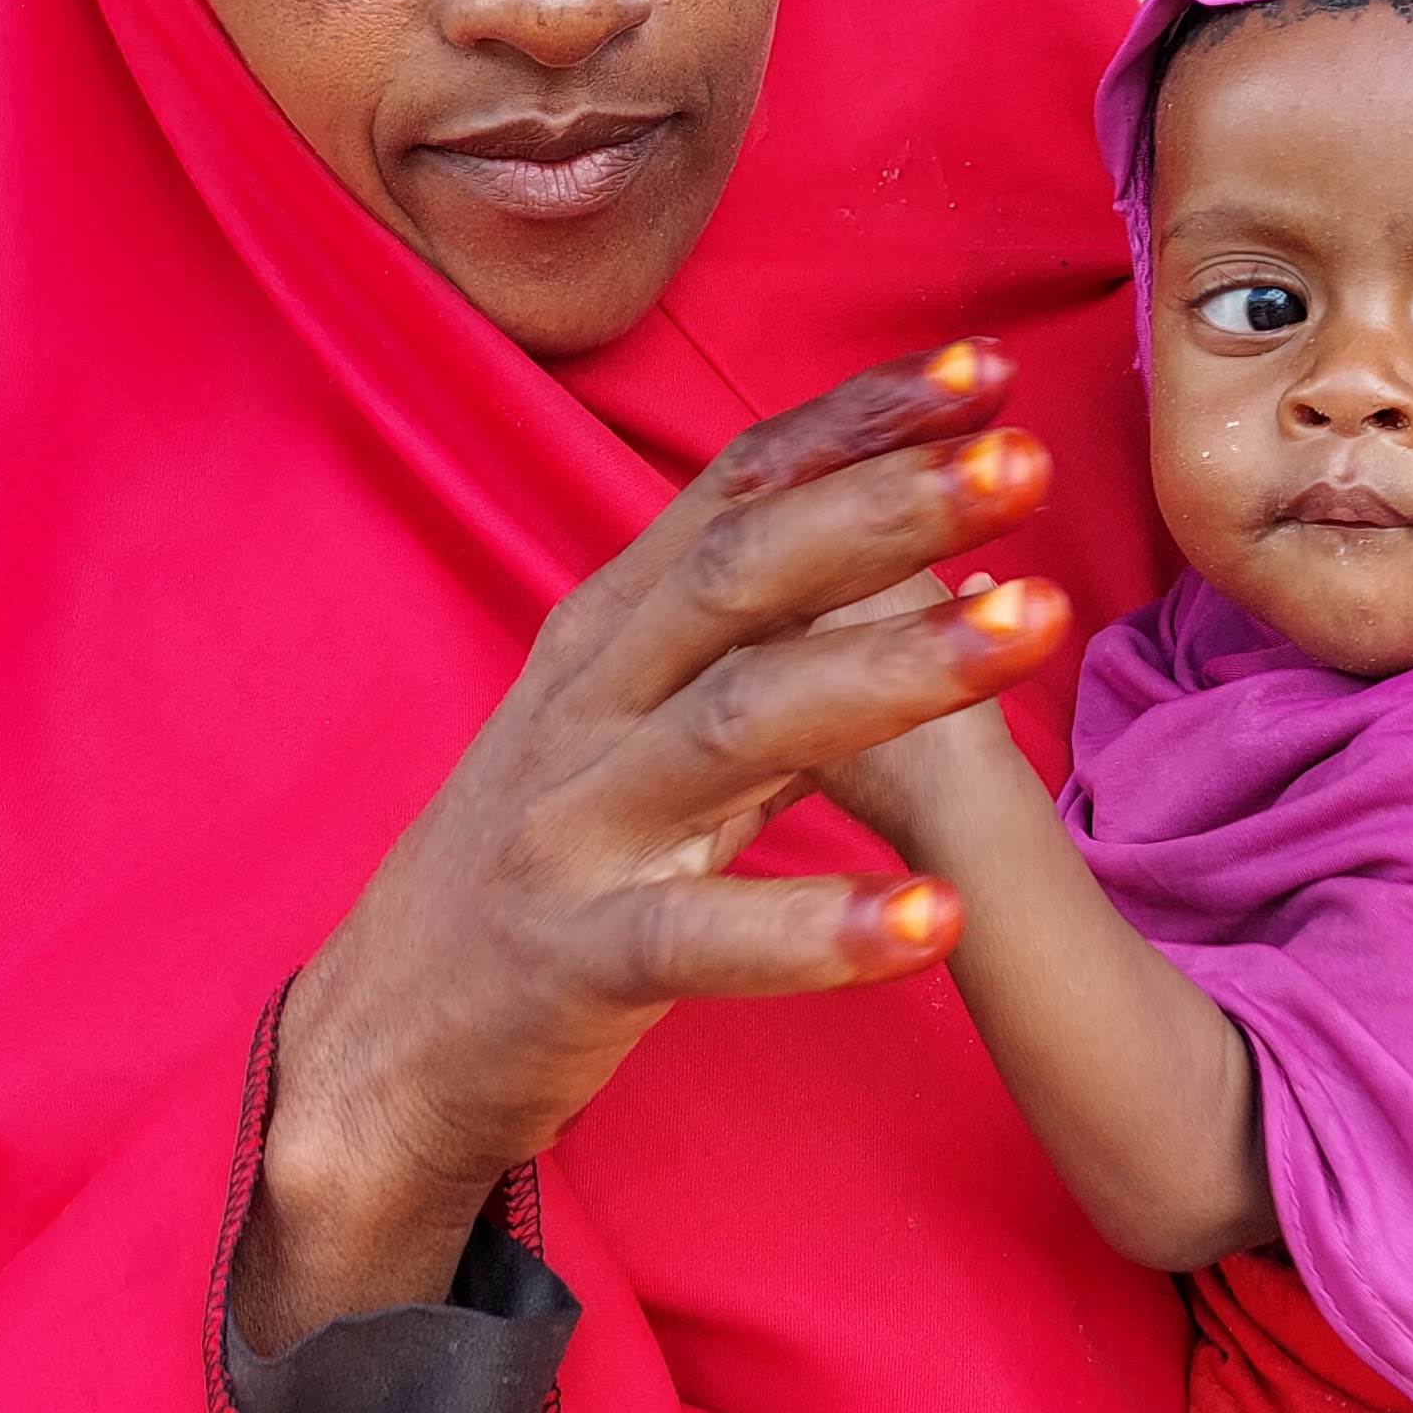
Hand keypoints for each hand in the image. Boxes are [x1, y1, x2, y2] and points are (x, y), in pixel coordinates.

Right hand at [236, 344, 1074, 1348]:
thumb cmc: (543, 868)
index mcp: (609, 632)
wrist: (375, 1045)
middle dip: (890, 507)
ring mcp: (573, 825)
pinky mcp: (573, 957)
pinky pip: (701, 934)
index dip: (858, 423)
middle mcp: (587, 703)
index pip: (737, 489)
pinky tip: (936, 919)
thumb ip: (765, 647)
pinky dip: (819, 927)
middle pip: (745, 573)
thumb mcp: (640, 729)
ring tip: (1038, 626)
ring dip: (895, 667)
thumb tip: (930, 560)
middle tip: (1028, 461)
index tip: (987, 366)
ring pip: (741, 721)